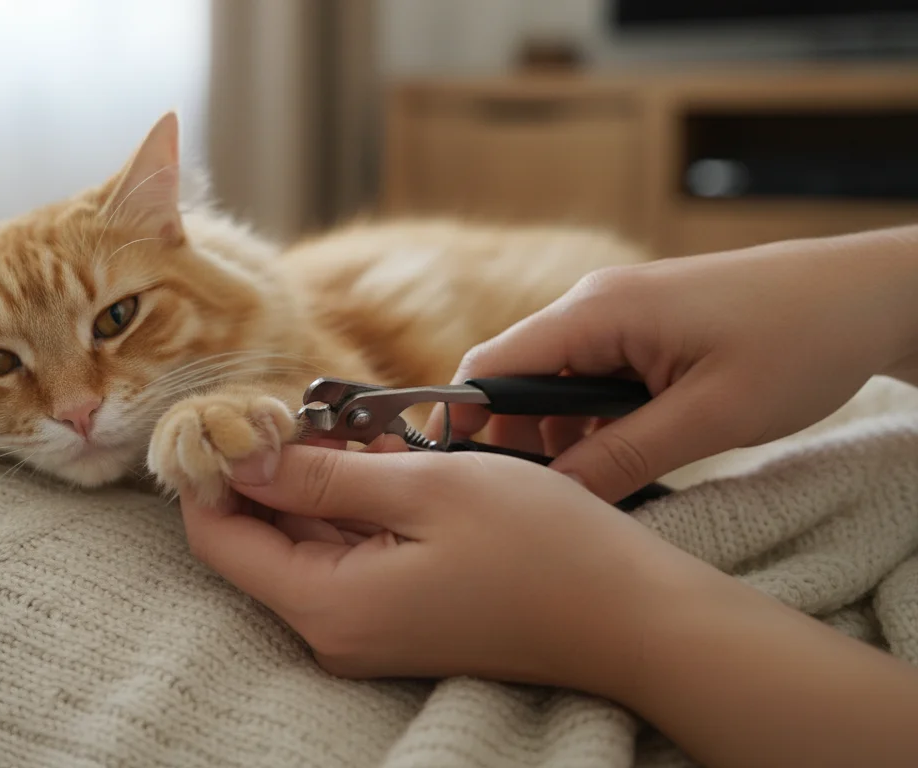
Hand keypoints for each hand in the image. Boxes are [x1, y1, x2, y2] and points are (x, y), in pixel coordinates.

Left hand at [182, 439, 917, 767]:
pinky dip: (353, 504)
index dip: (211, 470)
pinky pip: (348, 553)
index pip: (218, 537)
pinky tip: (386, 458)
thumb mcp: (426, 488)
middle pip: (258, 539)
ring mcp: (365, 627)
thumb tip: (241, 459)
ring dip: (317, 480)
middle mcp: (333, 628)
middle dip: (270, 466)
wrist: (632, 618)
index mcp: (328, 604)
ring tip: (356, 425)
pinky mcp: (396, 616)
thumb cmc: (542, 548)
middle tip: (305, 404)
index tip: (231, 411)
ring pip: (305, 541)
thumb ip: (322, 479)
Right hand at [428, 226, 917, 503]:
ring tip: (604, 479)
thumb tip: (553, 498)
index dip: (464, 423)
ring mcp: (619, 311)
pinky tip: (629, 450)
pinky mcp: (643, 324)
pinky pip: (592, 374)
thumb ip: (621, 458)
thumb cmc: (799, 342)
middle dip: (519, 438)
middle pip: (516, 377)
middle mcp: (594, 303)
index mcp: (596, 312)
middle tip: (547, 497)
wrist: (870, 294)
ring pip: (555, 381)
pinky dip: (596, 416)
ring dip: (563, 432)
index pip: (490, 367)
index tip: (463, 481)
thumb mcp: (709, 418)